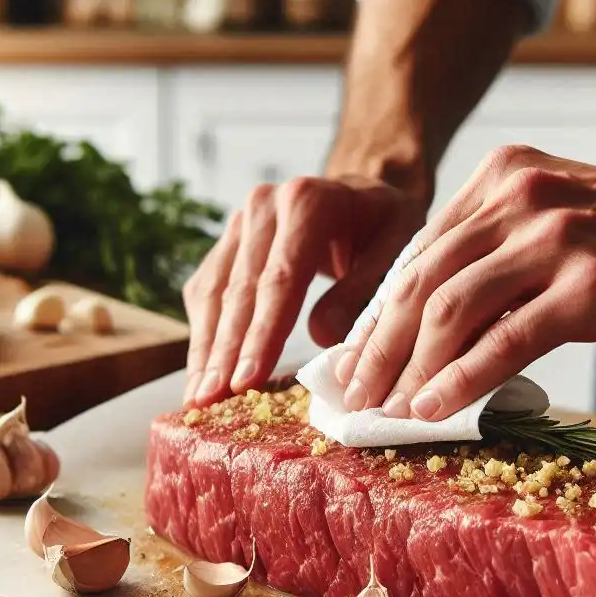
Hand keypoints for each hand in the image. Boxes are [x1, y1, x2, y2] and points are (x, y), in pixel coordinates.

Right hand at [183, 175, 426, 405]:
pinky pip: (207, 290)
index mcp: (308, 202)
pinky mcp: (228, 242)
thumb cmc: (387, 228)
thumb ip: (363, 292)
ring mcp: (240, 222)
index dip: (262, 333)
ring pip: (214, 291)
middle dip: (226, 351)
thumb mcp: (396, 252)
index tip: (247, 380)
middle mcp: (264, 205)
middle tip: (212, 400)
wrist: (366, 196)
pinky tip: (202, 372)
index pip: (281, 278)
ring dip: (206, 348)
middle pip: (240, 289)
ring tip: (199, 398)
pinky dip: (204, 332)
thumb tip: (320, 337)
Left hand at [335, 145, 595, 419]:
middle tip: (352, 394)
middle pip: (423, 282)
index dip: (381, 311)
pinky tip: (432, 410)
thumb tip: (447, 323)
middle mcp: (519, 201)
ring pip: (452, 312)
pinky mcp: (587, 289)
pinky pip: (503, 340)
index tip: (355, 356)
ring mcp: (553, 242)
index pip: (422, 252)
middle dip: (378, 346)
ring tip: (383, 412)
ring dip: (408, 369)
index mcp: (506, 181)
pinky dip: (459, 380)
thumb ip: (506, 253)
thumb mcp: (566, 222)